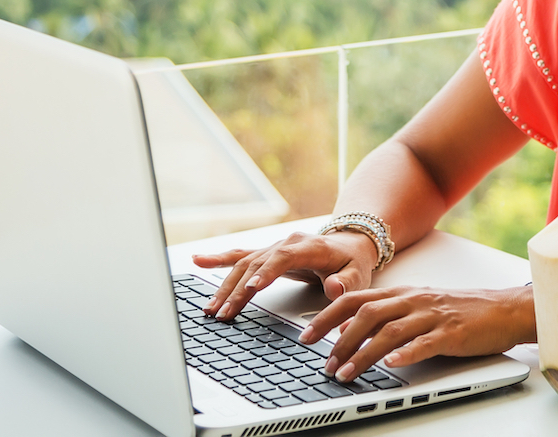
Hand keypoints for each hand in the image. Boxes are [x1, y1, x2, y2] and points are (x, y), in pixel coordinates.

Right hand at [192, 230, 378, 319]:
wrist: (349, 244)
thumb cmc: (352, 262)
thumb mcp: (358, 273)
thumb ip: (347, 282)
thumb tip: (334, 288)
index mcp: (308, 246)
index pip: (284, 257)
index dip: (267, 272)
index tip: (252, 289)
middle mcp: (286, 243)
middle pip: (257, 264)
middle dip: (239, 289)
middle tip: (224, 313)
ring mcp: (274, 247)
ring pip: (245, 265)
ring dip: (226, 286)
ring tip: (211, 308)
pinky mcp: (266, 254)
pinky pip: (240, 256)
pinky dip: (219, 259)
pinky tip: (199, 261)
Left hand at [298, 285, 535, 382]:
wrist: (503, 309)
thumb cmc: (461, 310)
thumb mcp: (418, 306)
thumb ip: (386, 314)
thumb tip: (348, 328)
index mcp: (403, 293)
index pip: (356, 299)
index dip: (327, 316)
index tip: (306, 335)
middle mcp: (413, 300)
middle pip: (367, 314)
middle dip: (339, 339)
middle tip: (323, 363)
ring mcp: (432, 316)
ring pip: (390, 331)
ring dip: (364, 353)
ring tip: (347, 373)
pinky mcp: (451, 333)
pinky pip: (425, 343)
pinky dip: (406, 354)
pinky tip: (392, 365)